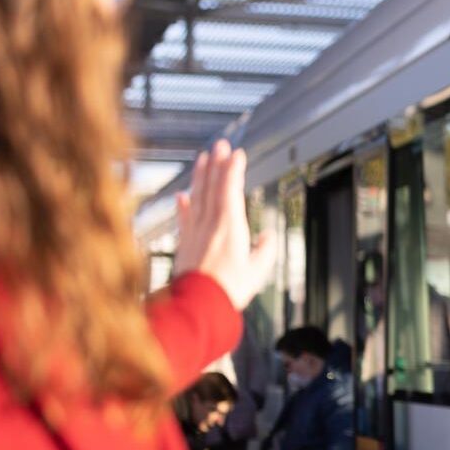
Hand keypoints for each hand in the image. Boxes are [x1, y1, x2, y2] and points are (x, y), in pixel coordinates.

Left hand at [173, 140, 277, 310]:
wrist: (199, 304)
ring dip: (200, 176)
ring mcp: (195, 232)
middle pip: (213, 187)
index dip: (234, 169)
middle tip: (219, 145)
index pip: (231, 189)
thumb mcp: (257, 271)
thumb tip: (267, 237)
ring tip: (202, 159)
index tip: (237, 153)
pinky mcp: (184, 243)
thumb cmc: (228, 290)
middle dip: (217, 164)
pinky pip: (183, 218)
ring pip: (197, 197)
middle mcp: (210, 224)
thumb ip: (265, 250)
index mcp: (230, 227)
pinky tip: (182, 196)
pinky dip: (183, 205)